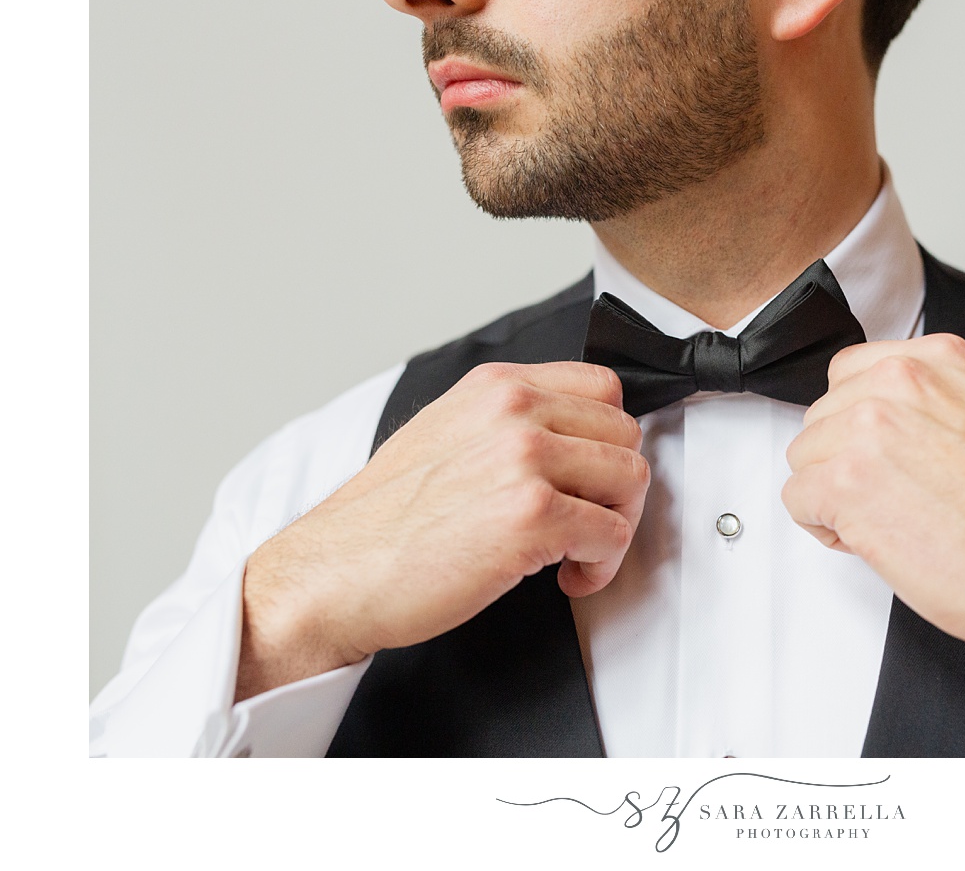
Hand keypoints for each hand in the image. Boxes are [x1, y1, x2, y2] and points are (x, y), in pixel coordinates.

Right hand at [236, 361, 648, 700]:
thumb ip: (508, 423)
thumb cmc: (383, 523)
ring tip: (578, 554)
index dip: (607, 440)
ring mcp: (525, 458)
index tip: (593, 476)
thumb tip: (572, 440)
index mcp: (495, 386)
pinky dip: (602, 566)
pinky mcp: (533, 515)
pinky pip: (613, 535)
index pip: (602, 388)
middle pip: (625, 433)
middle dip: (616, 488)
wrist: (333, 575)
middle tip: (589, 523)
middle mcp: (514, 410)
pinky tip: (568, 577)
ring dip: (616, 527)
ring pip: (631, 480)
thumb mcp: (445, 435)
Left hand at [782, 334, 964, 688]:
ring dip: (832, 494)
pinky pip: (797, 500)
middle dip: (845, 460)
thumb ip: (932, 402)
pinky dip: (824, 527)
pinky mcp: (844, 482)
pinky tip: (871, 537)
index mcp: (938, 359)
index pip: (851, 373)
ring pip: (805, 457)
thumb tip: (887, 419)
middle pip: (822, 416)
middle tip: (893, 495)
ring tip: (889, 517)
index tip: (881, 452)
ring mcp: (867, 429)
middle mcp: (900, 383)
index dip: (858, 423)